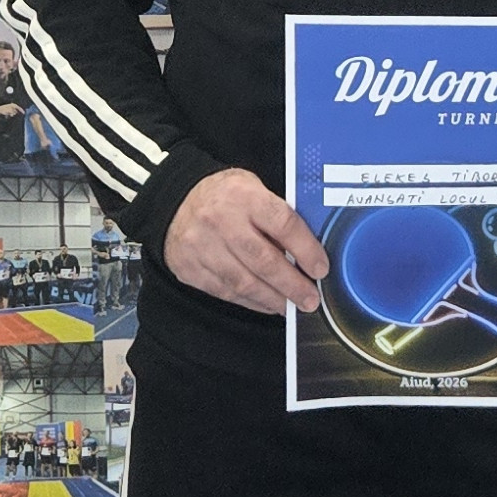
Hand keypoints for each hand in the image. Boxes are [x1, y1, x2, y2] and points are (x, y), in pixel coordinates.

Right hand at [165, 169, 330, 316]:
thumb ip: (277, 215)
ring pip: (245, 283)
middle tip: (311, 299)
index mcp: (243, 196)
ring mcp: (202, 247)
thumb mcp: (253, 189)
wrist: (175, 200)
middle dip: (292, 285)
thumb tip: (308, 252)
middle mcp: (221, 221)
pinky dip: (251, 302)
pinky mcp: (191, 269)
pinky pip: (226, 292)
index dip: (307, 250)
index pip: (283, 224)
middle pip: (264, 261)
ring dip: (273, 299)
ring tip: (291, 307)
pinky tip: (267, 303)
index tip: (320, 269)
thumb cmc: (224, 196)